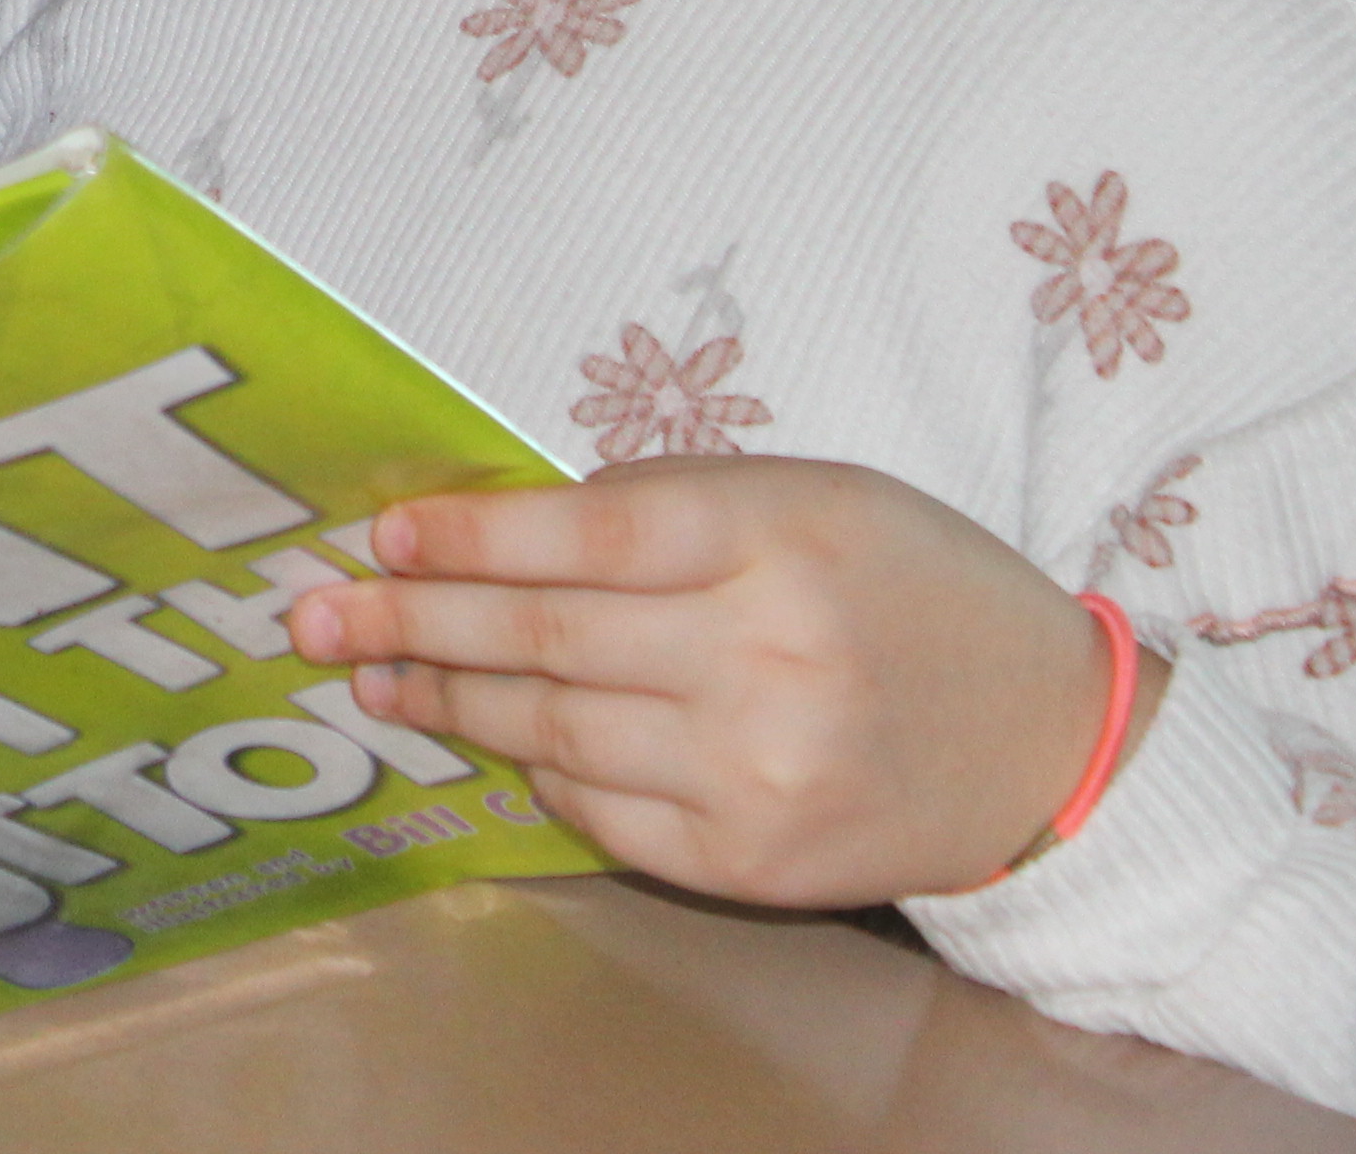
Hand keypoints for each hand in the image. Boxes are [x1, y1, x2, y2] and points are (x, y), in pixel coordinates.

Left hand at [287, 456, 1115, 906]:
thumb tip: (507, 525)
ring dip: (449, 702)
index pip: (584, 535)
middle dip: (412, 622)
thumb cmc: (912, 587)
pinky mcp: (750, 861)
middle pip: (545, 641)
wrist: (1042, 740)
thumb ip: (673, 501)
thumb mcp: (813, 494)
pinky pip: (603, 813)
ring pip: (554, 733)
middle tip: (314, 611)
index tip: (386, 534)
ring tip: (374, 673)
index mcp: (776, 540)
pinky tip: (489, 737)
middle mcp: (762, 658)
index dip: (469, 537)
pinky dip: (539, 771)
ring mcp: (754, 772)